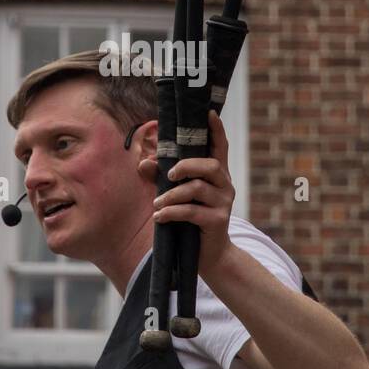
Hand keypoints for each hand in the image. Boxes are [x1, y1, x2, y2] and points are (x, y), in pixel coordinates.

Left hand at [151, 109, 234, 274]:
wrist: (209, 256)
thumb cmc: (191, 220)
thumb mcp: (176, 196)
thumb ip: (161, 178)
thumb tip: (143, 163)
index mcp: (217, 175)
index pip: (220, 147)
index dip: (217, 130)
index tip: (210, 113)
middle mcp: (225, 186)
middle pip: (211, 164)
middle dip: (186, 165)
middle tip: (168, 175)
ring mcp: (224, 204)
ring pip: (197, 188)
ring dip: (172, 195)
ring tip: (156, 204)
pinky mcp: (217, 221)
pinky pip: (191, 211)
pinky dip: (172, 212)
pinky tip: (160, 217)